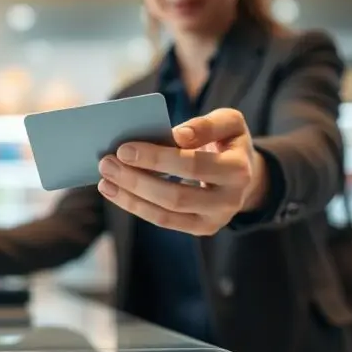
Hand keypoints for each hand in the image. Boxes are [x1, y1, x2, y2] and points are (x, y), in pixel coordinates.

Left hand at [96, 108, 265, 235]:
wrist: (247, 173)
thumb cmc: (228, 142)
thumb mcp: (228, 123)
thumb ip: (206, 124)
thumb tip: (178, 135)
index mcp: (238, 169)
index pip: (193, 165)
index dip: (157, 158)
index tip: (125, 148)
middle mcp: (229, 200)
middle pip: (176, 196)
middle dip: (137, 179)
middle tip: (106, 162)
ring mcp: (214, 219)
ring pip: (166, 213)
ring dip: (130, 197)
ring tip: (105, 179)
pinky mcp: (200, 228)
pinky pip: (164, 221)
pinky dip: (136, 206)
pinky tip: (114, 191)